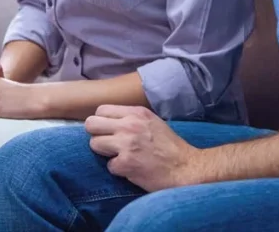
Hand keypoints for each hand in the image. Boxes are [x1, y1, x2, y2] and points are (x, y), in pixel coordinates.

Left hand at [86, 105, 201, 191]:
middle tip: (107, 143)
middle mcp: (129, 125)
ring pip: (94, 144)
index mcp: (136, 112)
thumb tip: (109, 121)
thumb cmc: (170, 146)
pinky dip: (118, 169)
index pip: (101, 110)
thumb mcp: (152, 122)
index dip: (102, 121)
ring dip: (105, 153)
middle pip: (91, 124)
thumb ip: (131, 118)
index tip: (109, 130)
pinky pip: (109, 165)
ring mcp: (126, 144)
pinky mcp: (126, 163)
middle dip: (96, 135)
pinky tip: (131, 169)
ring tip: (120, 156)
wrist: (187, 168)